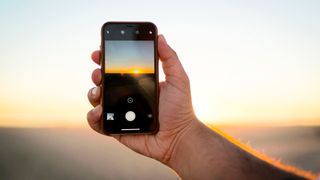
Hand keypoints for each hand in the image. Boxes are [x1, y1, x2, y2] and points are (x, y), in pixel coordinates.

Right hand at [87, 35, 197, 163]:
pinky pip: (97, 121)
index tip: (100, 51)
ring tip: (99, 92)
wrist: (178, 137)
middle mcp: (126, 95)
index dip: (106, 58)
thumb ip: (170, 58)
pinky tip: (100, 111)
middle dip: (97, 74)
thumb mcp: (178, 79)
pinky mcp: (115, 128)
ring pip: (97, 99)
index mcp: (138, 82)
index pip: (117, 68)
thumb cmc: (180, 109)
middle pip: (103, 81)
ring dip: (93, 93)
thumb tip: (160, 37)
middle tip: (99, 73)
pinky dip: (93, 116)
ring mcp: (120, 111)